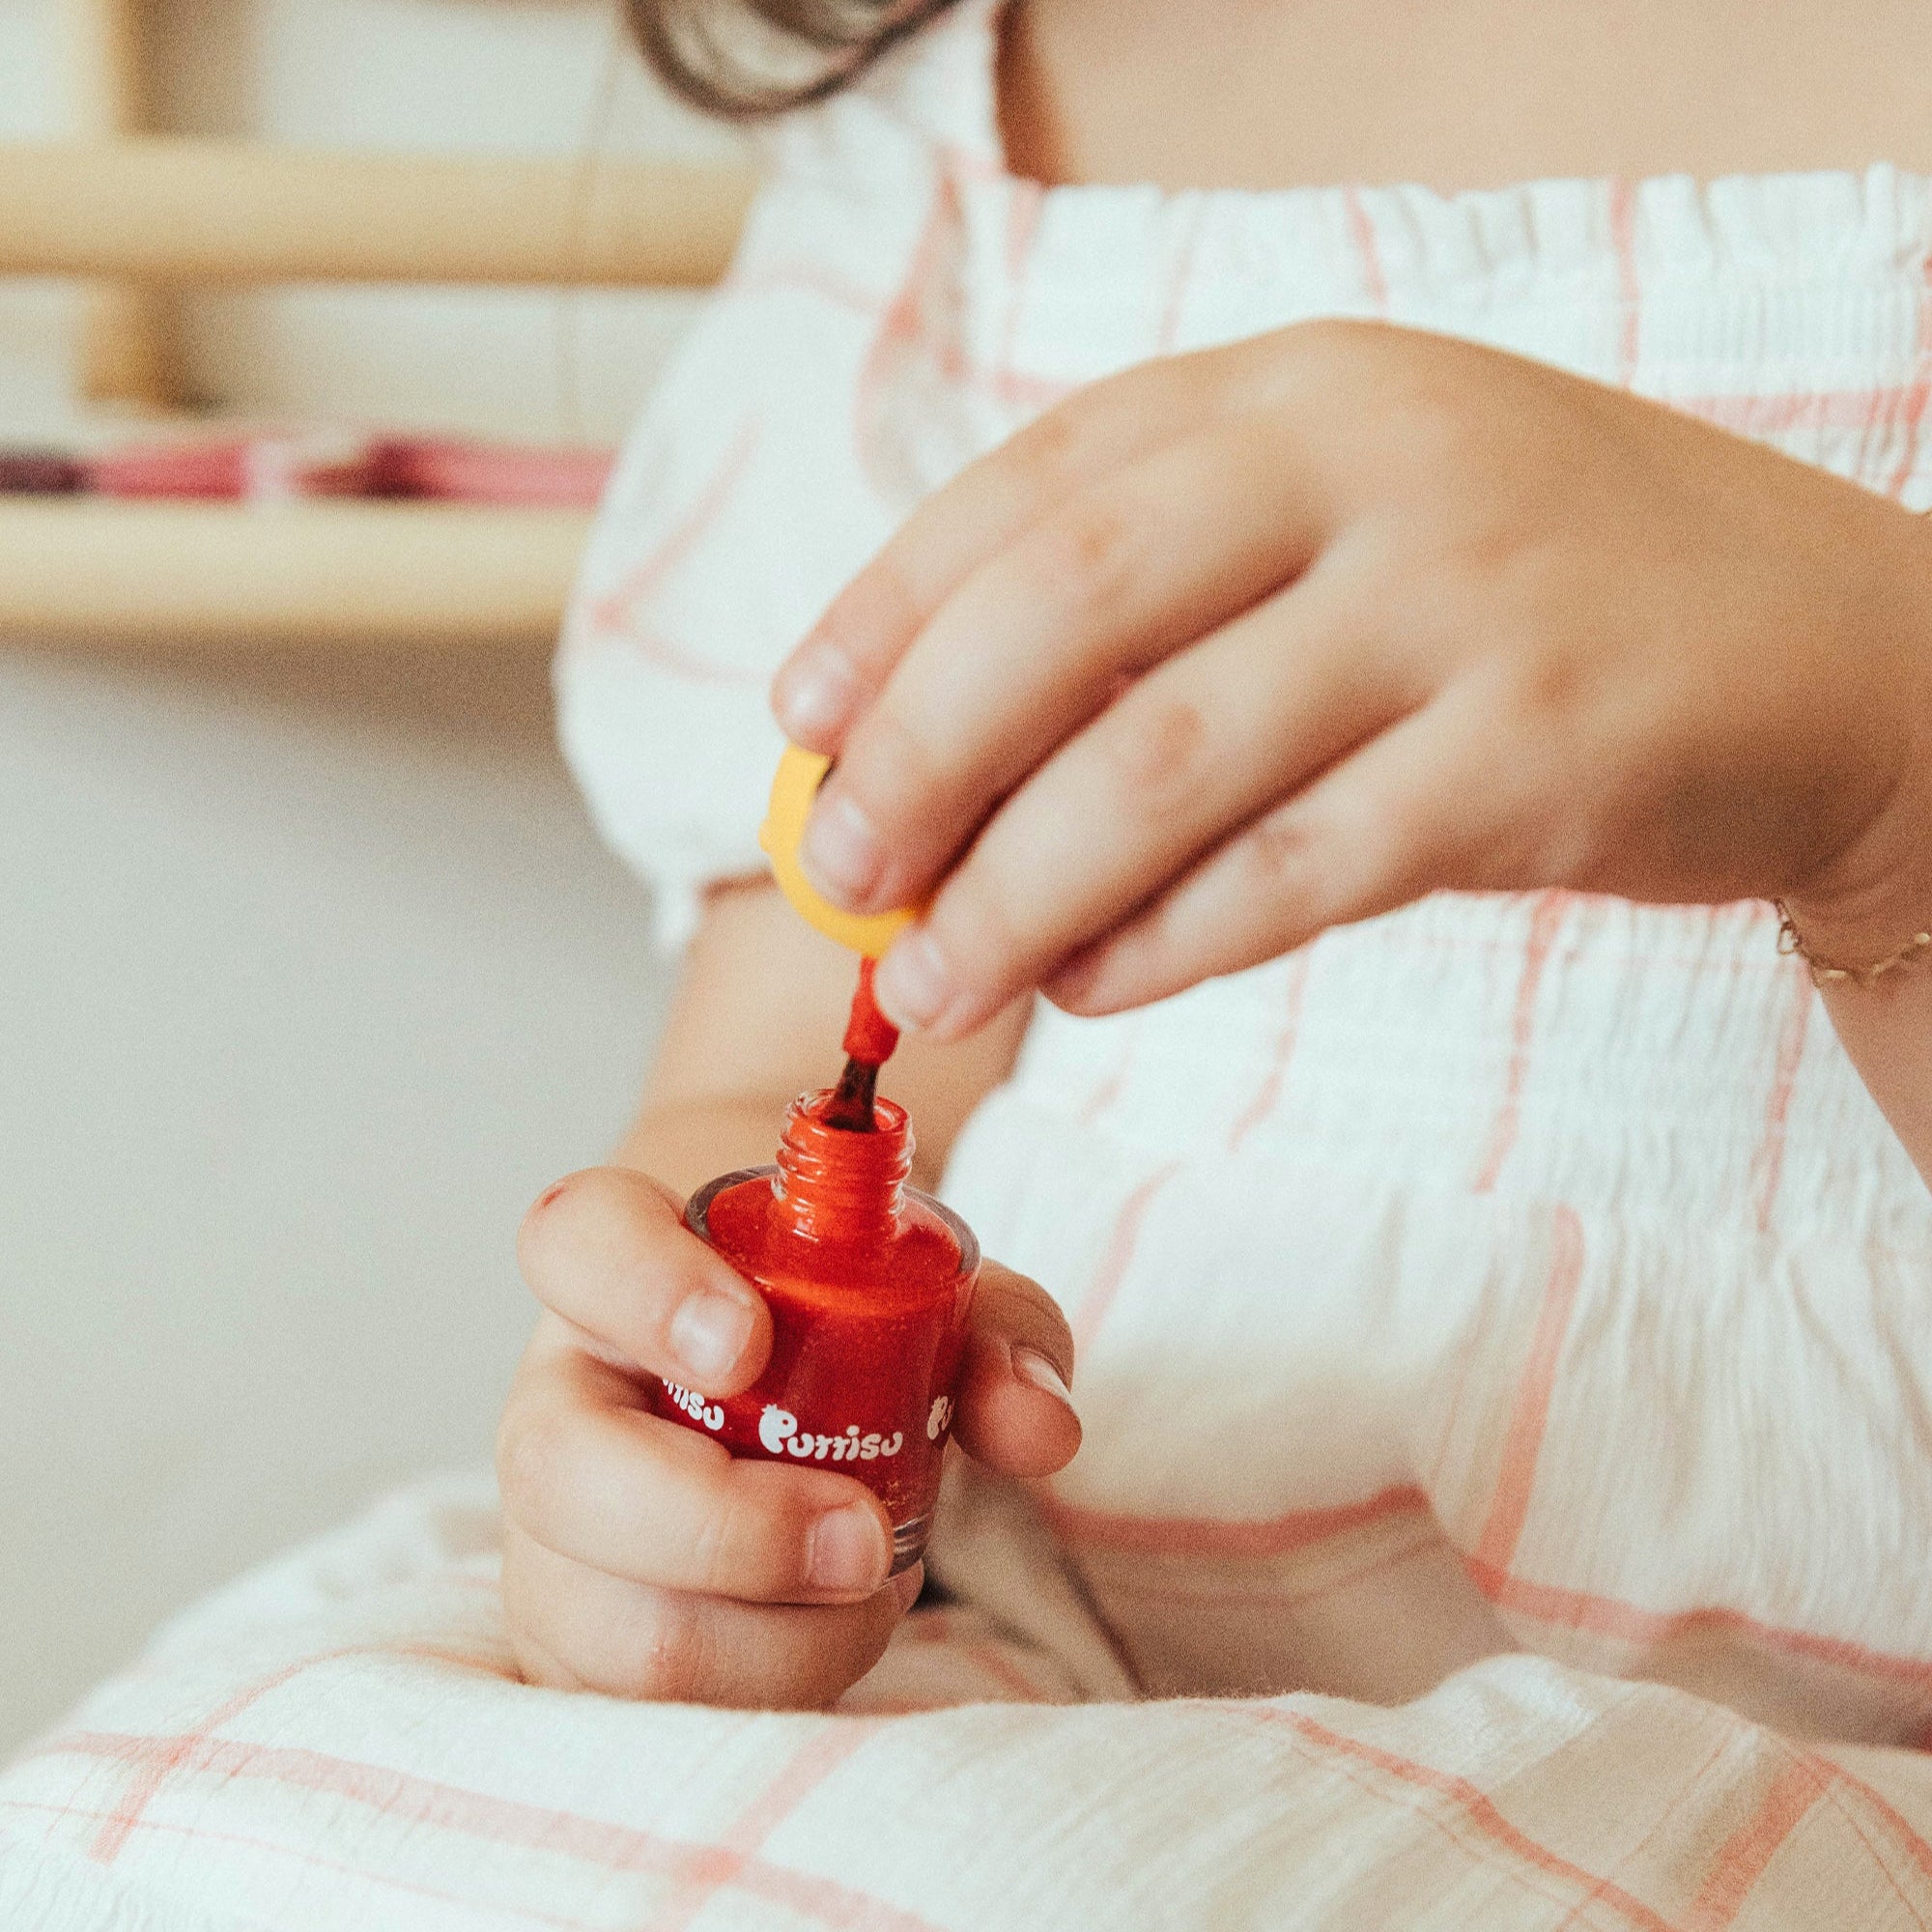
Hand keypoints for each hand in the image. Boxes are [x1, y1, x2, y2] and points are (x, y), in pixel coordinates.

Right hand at [498, 1164, 1079, 1707]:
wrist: (785, 1408)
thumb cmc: (842, 1333)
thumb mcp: (933, 1303)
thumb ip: (997, 1334)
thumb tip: (1041, 1425)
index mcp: (622, 1267)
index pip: (578, 1240)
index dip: (645, 1290)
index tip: (747, 1343)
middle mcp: (562, 1395)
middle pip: (562, 1469)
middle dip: (733, 1527)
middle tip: (865, 1531)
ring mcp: (551, 1538)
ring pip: (616, 1623)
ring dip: (779, 1635)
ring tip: (871, 1577)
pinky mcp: (579, 1648)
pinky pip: (650, 1712)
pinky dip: (776, 1686)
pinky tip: (830, 1628)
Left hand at [772, 321, 1931, 1033]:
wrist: (1834, 658)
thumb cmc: (1542, 598)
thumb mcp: (1357, 526)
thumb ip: (1174, 597)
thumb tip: (943, 753)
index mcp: (1301, 386)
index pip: (1037, 485)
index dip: (890, 607)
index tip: (797, 721)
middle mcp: (1375, 460)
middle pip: (1069, 609)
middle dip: (921, 754)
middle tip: (838, 872)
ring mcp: (1465, 601)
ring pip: (1164, 762)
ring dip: (1017, 891)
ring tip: (931, 982)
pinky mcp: (1536, 756)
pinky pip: (1293, 872)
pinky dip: (1168, 943)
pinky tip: (1095, 986)